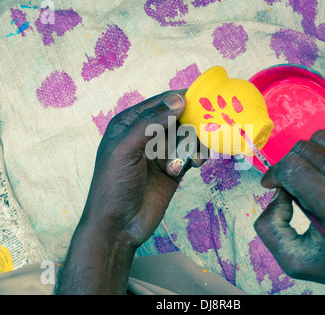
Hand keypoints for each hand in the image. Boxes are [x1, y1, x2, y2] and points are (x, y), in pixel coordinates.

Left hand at [56, 90, 204, 293]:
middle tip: (210, 126)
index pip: (160, 103)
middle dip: (193, 122)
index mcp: (130, 124)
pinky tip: (195, 164)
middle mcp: (147, 135)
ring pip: (187, 137)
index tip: (204, 98)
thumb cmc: (114, 184)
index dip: (181, 99)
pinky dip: (195, 157)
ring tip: (197, 155)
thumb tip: (178, 100)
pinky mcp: (173, 169)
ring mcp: (160, 153)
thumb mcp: (126, 149)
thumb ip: (150, 123)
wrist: (118, 226)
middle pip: (178, 119)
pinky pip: (190, 155)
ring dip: (195, 143)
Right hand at [254, 124, 324, 294]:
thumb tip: (277, 193)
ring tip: (312, 174)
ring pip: (322, 137)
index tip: (273, 184)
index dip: (274, 173)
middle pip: (304, 149)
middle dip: (289, 164)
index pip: (291, 167)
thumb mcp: (295, 261)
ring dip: (309, 153)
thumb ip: (269, 228)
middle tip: (292, 183)